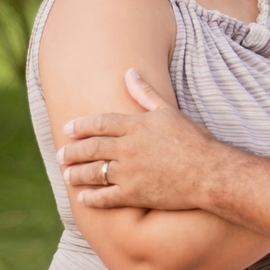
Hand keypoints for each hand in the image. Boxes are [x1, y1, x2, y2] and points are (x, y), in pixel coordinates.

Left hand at [58, 69, 230, 209]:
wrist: (208, 172)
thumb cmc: (193, 140)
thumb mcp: (169, 111)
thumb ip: (145, 93)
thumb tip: (130, 71)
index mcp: (135, 125)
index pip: (99, 123)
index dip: (81, 126)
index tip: (68, 130)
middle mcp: (127, 148)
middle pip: (91, 148)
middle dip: (73, 152)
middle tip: (61, 155)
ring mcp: (128, 172)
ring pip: (93, 172)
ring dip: (77, 174)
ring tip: (68, 175)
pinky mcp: (133, 194)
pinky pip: (105, 197)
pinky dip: (92, 198)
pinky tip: (84, 198)